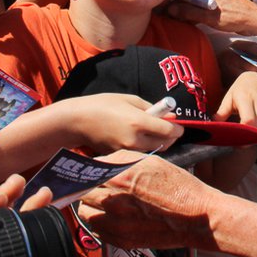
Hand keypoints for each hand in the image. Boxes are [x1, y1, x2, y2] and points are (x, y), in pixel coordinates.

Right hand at [67, 93, 184, 152]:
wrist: (77, 121)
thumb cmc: (103, 104)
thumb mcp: (130, 99)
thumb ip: (152, 108)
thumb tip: (171, 115)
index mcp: (138, 122)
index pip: (168, 130)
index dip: (178, 128)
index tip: (179, 125)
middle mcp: (134, 139)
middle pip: (164, 144)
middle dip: (170, 136)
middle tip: (168, 127)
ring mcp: (126, 150)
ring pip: (153, 150)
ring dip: (158, 142)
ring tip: (151, 130)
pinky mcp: (119, 157)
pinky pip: (139, 153)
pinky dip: (144, 146)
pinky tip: (137, 136)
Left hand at [79, 156, 217, 250]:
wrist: (196, 216)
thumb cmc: (178, 187)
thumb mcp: (151, 162)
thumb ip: (123, 161)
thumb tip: (104, 162)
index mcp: (121, 177)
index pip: (90, 171)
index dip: (92, 170)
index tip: (93, 170)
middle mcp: (115, 201)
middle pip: (85, 191)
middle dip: (91, 186)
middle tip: (102, 184)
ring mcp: (117, 223)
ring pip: (86, 212)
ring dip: (92, 205)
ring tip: (106, 201)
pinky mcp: (122, 240)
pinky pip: (98, 230)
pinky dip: (101, 222)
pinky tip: (114, 216)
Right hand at [166, 0, 256, 34]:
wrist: (254, 21)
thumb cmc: (235, 17)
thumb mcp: (211, 17)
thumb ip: (190, 12)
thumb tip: (171, 8)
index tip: (159, 5)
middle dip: (172, 3)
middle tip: (162, 15)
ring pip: (189, 1)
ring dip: (180, 10)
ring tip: (170, 20)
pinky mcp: (213, 6)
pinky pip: (196, 8)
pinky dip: (189, 14)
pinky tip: (184, 23)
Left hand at [215, 71, 256, 136]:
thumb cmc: (242, 88)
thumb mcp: (229, 97)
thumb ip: (222, 112)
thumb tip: (214, 126)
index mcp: (247, 98)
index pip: (249, 121)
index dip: (244, 135)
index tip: (237, 141)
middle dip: (249, 139)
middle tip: (240, 142)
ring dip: (256, 137)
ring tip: (248, 136)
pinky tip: (256, 131)